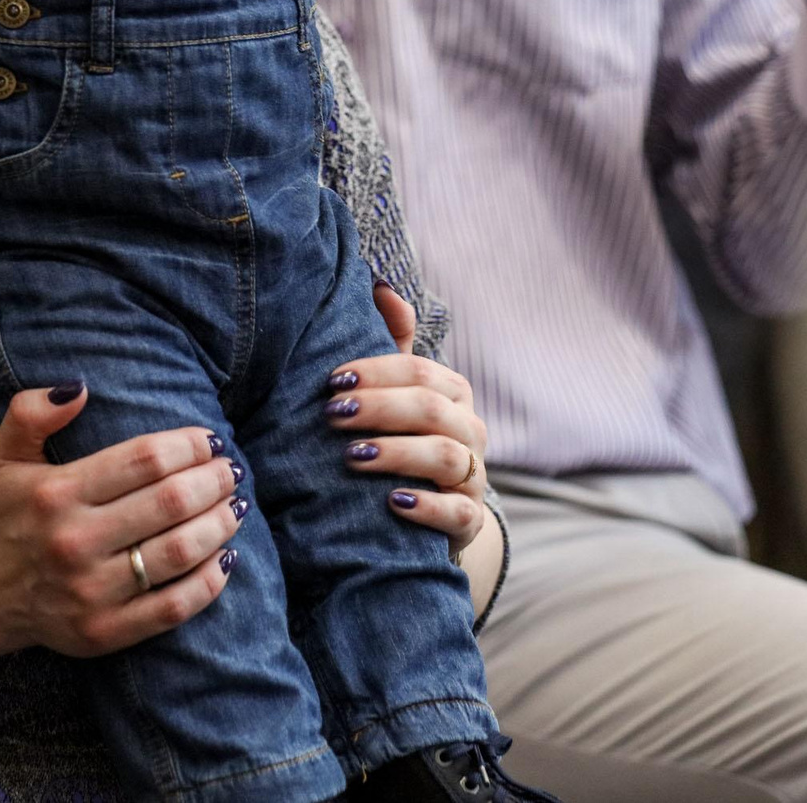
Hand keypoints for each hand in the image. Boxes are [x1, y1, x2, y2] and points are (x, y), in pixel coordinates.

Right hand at [0, 382, 242, 659]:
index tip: (211, 440)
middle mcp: (74, 542)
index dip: (189, 446)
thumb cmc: (11, 514)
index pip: (144, 460)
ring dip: (220, 524)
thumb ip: (30, 412)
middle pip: (171, 502)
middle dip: (214, 481)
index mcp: (56, 494)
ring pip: (179, 552)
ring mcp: (91, 592)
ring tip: (235, 507)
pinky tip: (225, 557)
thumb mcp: (4, 455)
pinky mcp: (105, 631)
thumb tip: (79, 389)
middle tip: (232, 471)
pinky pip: (174, 607)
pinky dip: (210, 581)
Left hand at [325, 284, 488, 560]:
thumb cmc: (405, 439)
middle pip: (431, 409)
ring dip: (397, 453)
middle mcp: (470, 430)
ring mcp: (473, 477)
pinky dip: (427, 506)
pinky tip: (393, 502)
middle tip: (333, 415)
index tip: (332, 381)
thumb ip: (394, 343)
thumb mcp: (398, 393)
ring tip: (353, 457)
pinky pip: (457, 512)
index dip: (376, 373)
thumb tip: (381, 286)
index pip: (420, 372)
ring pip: (447, 456)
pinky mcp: (468, 520)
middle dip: (379, 408)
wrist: (430, 514)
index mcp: (453, 392)